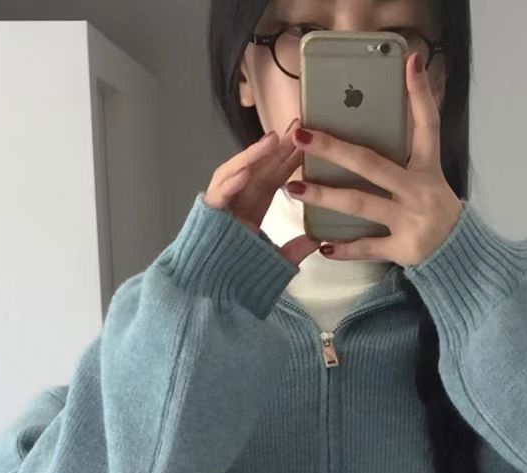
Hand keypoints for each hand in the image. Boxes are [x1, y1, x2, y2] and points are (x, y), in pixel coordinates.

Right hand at [204, 120, 320, 266]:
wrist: (210, 292)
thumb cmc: (239, 278)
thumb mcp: (275, 262)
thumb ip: (294, 251)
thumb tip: (318, 241)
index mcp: (253, 207)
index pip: (273, 177)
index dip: (289, 159)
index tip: (307, 142)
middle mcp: (237, 201)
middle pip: (258, 169)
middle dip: (276, 147)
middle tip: (296, 126)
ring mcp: (221, 205)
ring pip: (236, 173)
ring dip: (253, 156)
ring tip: (272, 141)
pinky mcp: (208, 216)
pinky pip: (218, 196)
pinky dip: (230, 183)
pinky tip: (245, 173)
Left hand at [287, 52, 462, 266]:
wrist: (458, 252)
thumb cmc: (434, 208)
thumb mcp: (429, 175)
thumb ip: (409, 150)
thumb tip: (384, 119)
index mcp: (428, 168)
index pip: (427, 124)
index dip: (420, 94)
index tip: (409, 62)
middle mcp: (418, 191)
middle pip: (371, 164)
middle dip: (334, 149)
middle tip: (302, 136)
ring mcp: (410, 221)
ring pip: (360, 204)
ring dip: (324, 196)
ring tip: (294, 189)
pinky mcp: (403, 249)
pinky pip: (367, 247)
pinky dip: (344, 249)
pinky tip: (323, 244)